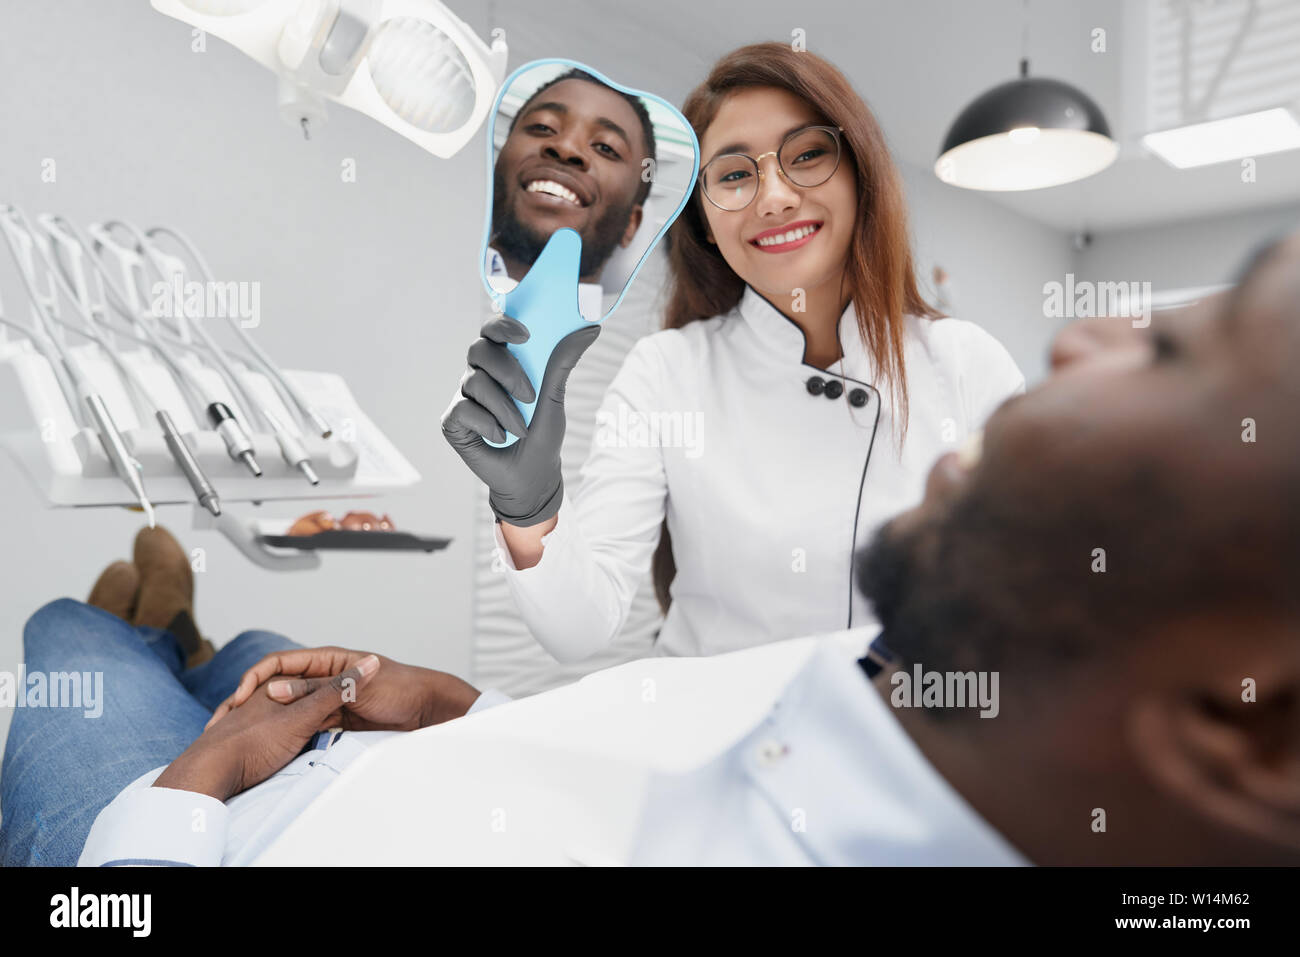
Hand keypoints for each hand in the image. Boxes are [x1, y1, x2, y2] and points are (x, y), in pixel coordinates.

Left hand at [156, 658, 377, 801]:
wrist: (207, 775)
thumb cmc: (255, 743)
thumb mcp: (305, 715)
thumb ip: (337, 689)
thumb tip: (372, 663)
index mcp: (271, 688)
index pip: (295, 670)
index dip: (323, 677)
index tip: (346, 687)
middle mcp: (254, 702)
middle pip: (284, 695)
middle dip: (303, 702)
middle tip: (328, 716)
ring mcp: (241, 725)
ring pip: (271, 718)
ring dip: (288, 725)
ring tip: (305, 737)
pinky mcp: (236, 748)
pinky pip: (260, 739)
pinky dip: (273, 743)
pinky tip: (279, 755)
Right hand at [206, 646, 480, 732]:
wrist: (426, 708)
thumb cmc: (400, 688)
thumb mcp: (355, 689)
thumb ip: (317, 691)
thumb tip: (274, 690)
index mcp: (327, 660)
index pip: (279, 662)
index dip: (256, 677)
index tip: (239, 698)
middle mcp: (324, 678)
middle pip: (281, 686)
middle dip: (256, 702)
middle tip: (230, 724)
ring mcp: (329, 699)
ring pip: (291, 709)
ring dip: (273, 720)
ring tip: (249, 738)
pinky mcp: (337, 720)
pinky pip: (307, 726)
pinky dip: (293, 734)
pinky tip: (278, 748)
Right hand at [441, 314, 599, 526]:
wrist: (531, 476)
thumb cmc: (542, 434)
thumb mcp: (555, 397)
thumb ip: (563, 362)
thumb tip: (591, 328)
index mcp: (502, 361)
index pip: (492, 329)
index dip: (502, 325)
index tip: (525, 335)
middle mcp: (479, 374)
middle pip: (479, 350)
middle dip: (507, 371)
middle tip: (530, 397)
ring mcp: (463, 397)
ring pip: (474, 382)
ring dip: (504, 409)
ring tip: (520, 430)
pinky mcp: (452, 421)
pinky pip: (462, 409)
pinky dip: (487, 424)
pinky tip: (500, 438)